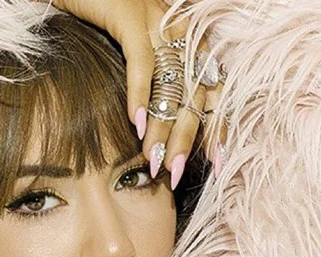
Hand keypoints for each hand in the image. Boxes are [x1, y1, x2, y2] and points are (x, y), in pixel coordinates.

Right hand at [52, 0, 225, 187]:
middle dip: (186, 140)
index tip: (216, 164)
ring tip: (155, 161)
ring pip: (169, 84)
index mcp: (187, 43)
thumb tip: (153, 128)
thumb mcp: (137, 51)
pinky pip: (141, 64)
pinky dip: (139, 96)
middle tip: (176, 174)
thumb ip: (152, 82)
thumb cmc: (104, 20)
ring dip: (163, 128)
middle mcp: (180, 33)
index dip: (215, 129)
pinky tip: (136, 124)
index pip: (211, 92)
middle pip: (193, 94)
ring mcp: (158, 24)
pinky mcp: (131, 18)